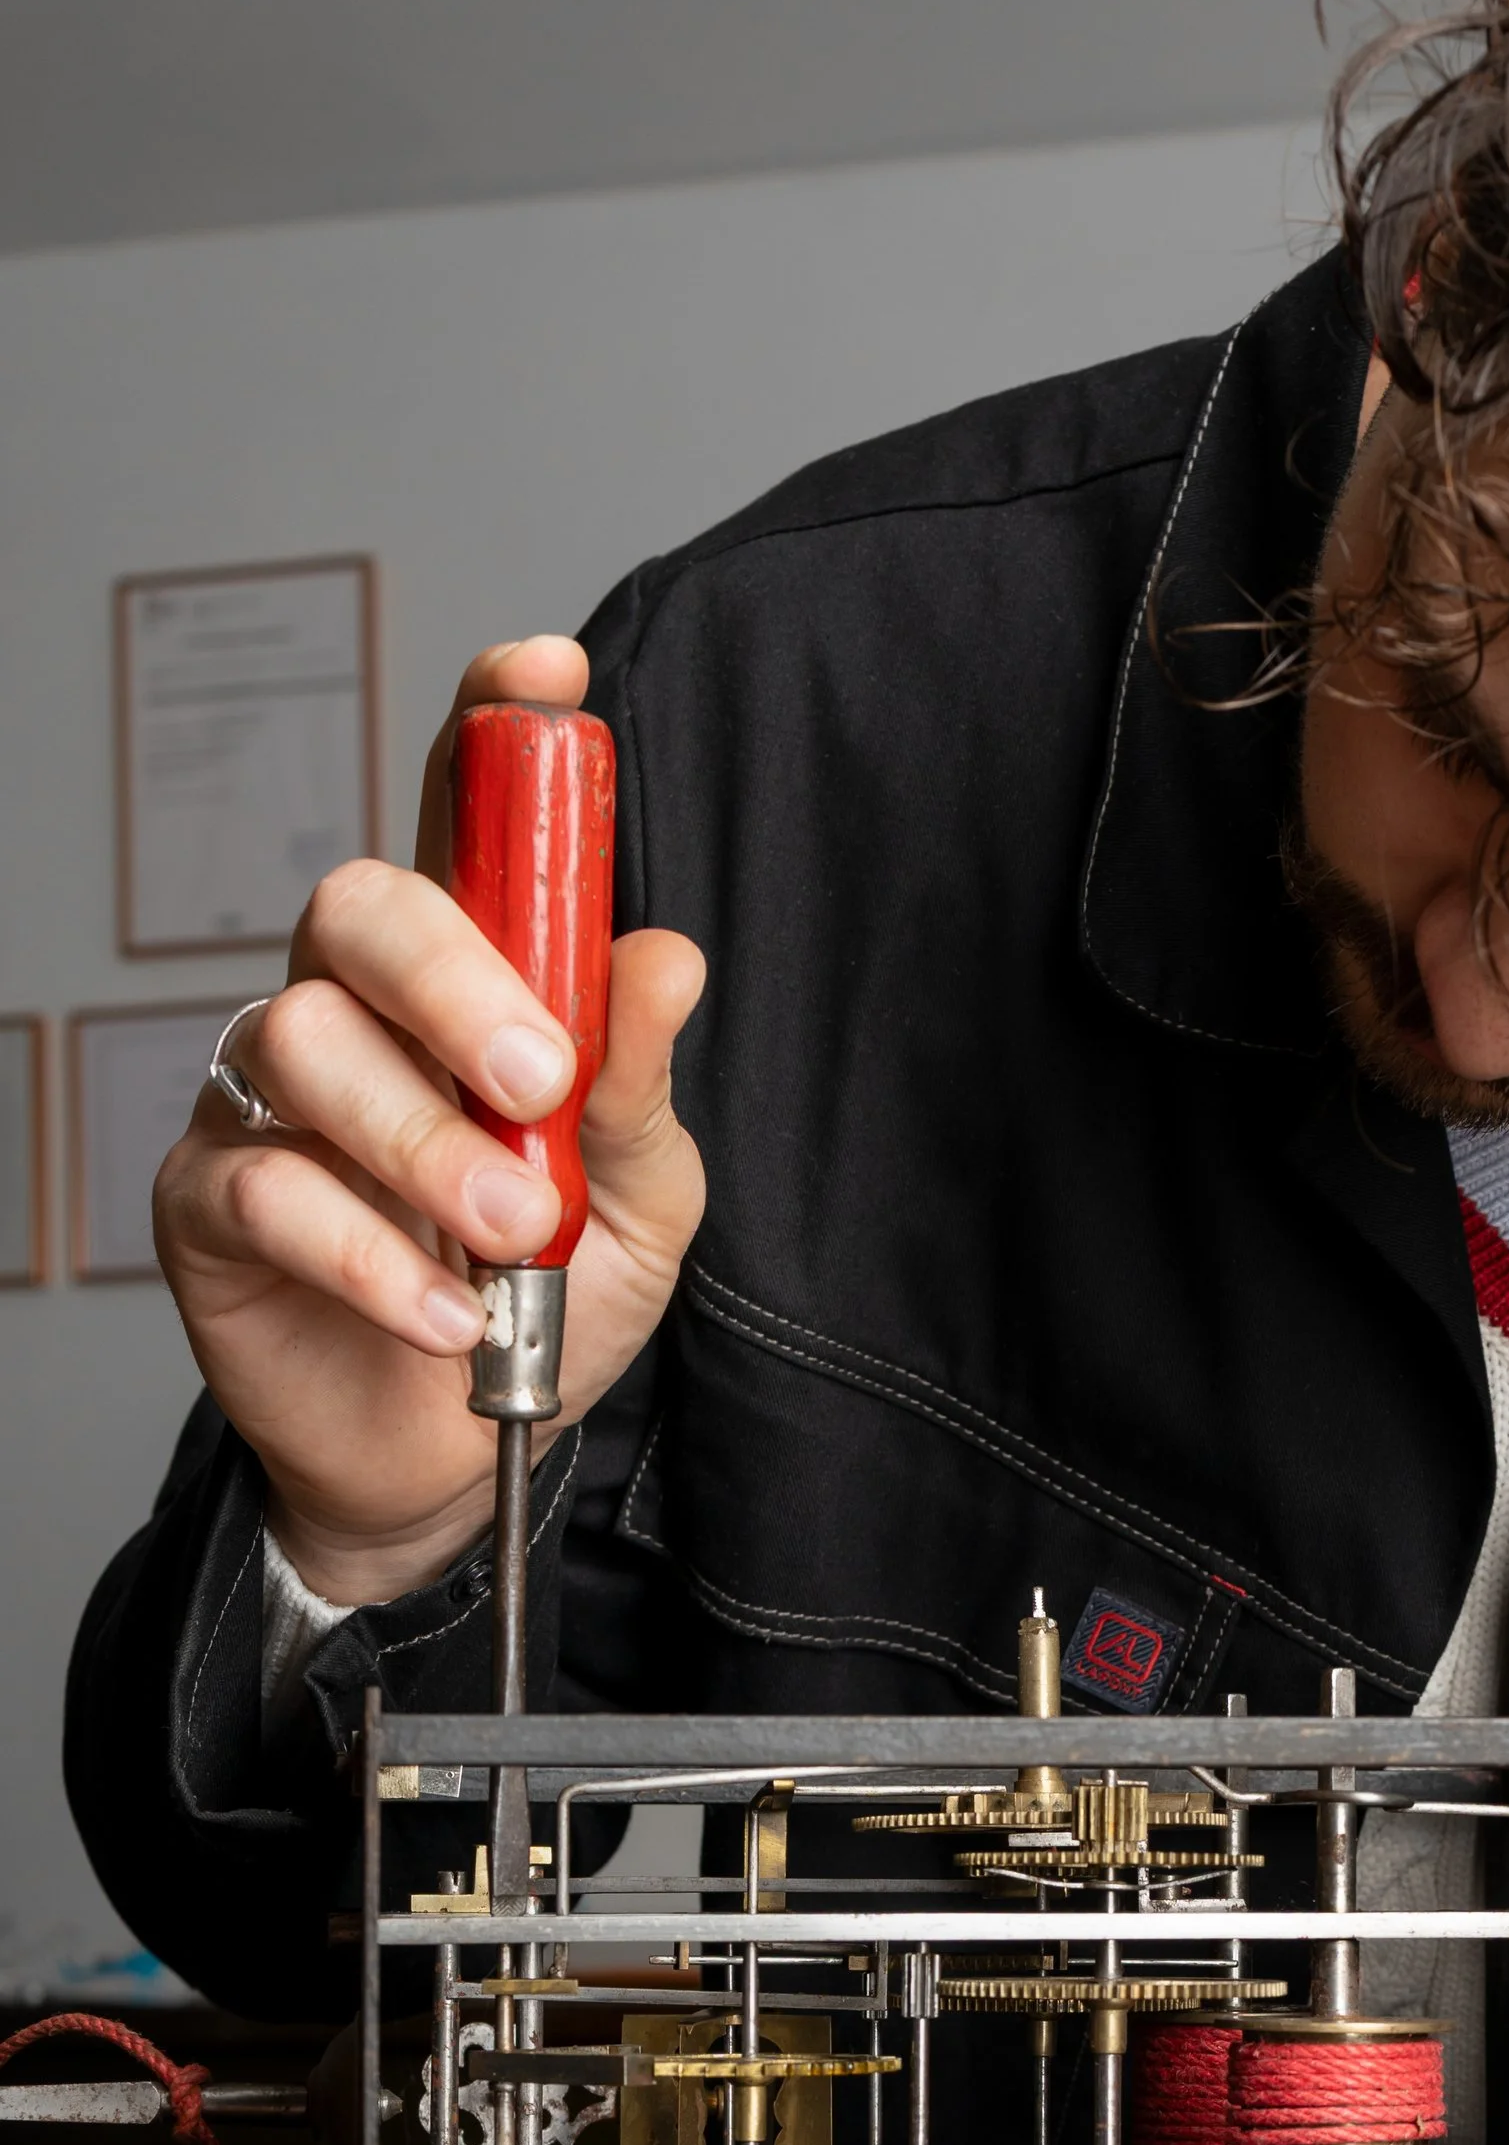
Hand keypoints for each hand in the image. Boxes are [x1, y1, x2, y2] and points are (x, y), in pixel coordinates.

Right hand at [151, 636, 706, 1609]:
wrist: (457, 1464)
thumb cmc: (545, 1302)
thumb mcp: (637, 1201)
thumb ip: (637, 1086)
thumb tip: (662, 959)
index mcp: (469, 978)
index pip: (464, 818)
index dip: (495, 731)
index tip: (545, 680)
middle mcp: (355, 1005)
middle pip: (359, 904)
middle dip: (455, 979)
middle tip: (537, 1084)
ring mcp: (268, 1094)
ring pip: (306, 1039)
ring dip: (424, 1143)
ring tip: (509, 1239)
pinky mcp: (210, 1198)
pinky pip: (266, 1184)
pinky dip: (368, 1253)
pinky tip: (441, 1313)